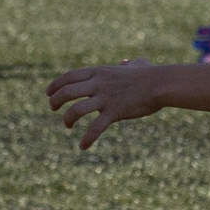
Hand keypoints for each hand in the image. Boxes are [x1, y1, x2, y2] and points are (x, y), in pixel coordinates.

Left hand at [46, 61, 162, 149]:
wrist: (161, 84)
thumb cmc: (151, 75)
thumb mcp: (138, 64)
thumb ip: (130, 63)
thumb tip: (128, 62)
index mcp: (99, 72)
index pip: (69, 76)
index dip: (55, 84)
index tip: (48, 93)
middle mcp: (98, 83)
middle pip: (67, 92)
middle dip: (55, 101)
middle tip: (53, 108)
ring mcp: (105, 98)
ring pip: (76, 110)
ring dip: (68, 119)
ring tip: (67, 125)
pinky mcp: (114, 112)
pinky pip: (95, 128)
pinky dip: (87, 138)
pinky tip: (83, 147)